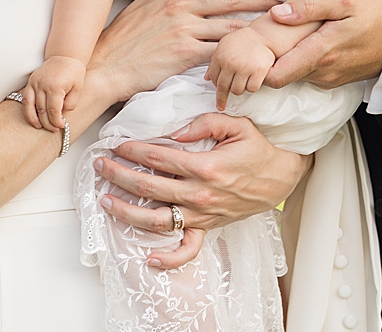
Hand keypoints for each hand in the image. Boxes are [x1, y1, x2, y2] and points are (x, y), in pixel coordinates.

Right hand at [25, 56, 84, 129]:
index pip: (53, 110)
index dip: (56, 121)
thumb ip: (70, 104)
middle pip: (42, 110)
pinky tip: (32, 117)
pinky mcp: (30, 82)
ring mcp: (34, 83)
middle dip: (48, 122)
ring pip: (31, 106)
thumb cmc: (73, 71)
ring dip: (35, 119)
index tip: (61, 126)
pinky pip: (26, 99)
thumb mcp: (78, 89)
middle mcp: (42, 85)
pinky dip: (27, 110)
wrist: (65, 55)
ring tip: (40, 127)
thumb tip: (61, 114)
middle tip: (53, 129)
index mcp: (55, 87)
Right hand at [86, 0, 277, 103]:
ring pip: (231, 25)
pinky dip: (240, 54)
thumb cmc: (123, 39)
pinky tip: (256, 56)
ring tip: (278, 27)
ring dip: (257, 27)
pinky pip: (220, 52)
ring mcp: (185, 29)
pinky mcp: (185, 54)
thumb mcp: (145, 7)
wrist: (105, 66)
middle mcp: (182, 5)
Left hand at [95, 113, 308, 268]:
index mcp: (206, 167)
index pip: (159, 158)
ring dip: (127, 212)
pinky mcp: (209, 227)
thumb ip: (204, 122)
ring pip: (158, 220)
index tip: (117, 144)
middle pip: (149, 186)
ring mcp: (203, 215)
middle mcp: (200, 195)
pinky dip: (169, 258)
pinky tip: (149, 259)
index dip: (133, 149)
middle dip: (119, 174)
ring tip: (106, 200)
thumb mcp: (236, 124)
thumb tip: (175, 131)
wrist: (281, 176)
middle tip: (100, 164)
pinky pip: (188, 249)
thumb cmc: (257, 148)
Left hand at [206, 30, 274, 110]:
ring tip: (242, 83)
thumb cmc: (242, 41)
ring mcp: (244, 68)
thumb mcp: (224, 46)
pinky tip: (253, 81)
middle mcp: (230, 63)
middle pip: (223, 88)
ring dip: (239, 90)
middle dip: (222, 97)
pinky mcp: (258, 71)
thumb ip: (214, 62)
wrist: (262, 35)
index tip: (218, 92)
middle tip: (222, 105)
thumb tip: (206, 78)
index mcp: (220, 56)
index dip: (215, 86)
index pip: (213, 78)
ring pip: (237, 91)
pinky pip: (252, 89)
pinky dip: (252, 87)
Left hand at [264, 0, 381, 87]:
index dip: (258, 66)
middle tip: (265, 36)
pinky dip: (304, 60)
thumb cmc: (380, 14)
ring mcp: (331, 78)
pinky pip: (312, 74)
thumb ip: (309, 7)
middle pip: (282, 76)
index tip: (253, 47)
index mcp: (321, 53)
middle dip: (270, 60)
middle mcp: (324, 72)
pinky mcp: (338, 79)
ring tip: (288, 34)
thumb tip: (277, 13)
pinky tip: (309, 40)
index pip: (275, 76)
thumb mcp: (345, 0)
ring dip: (289, 59)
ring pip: (297, 75)